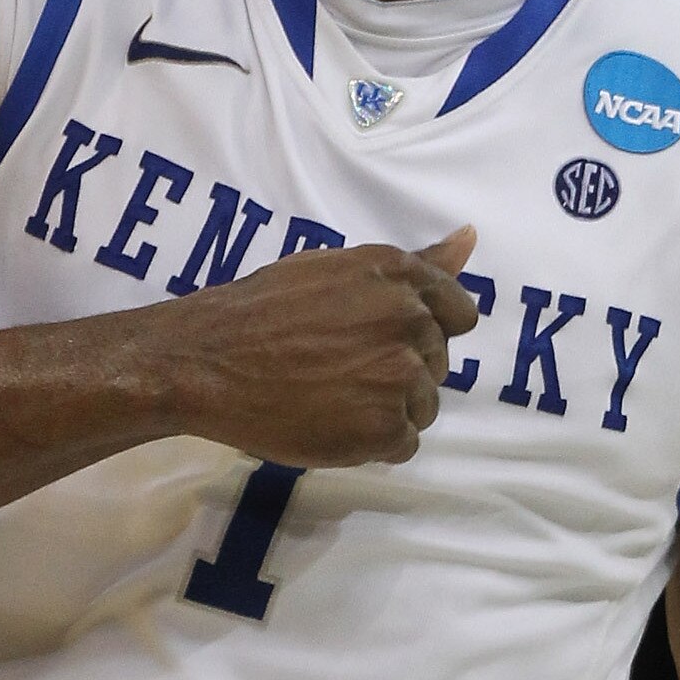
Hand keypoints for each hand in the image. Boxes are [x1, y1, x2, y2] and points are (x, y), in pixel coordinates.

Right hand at [155, 227, 481, 465]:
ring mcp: (400, 375)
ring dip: (387, 408)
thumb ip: (412, 264)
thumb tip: (471, 237)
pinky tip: (330, 422)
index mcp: (399, 275)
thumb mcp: (339, 267)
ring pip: (423, 405)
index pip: (458, 312)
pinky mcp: (385, 427)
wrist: (208, 359)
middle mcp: (410, 319)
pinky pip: (404, 443)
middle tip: (338, 367)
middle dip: (399, 369)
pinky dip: (372, 442)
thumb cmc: (262, 308)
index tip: (387, 341)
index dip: (424, 332)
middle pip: (437, 362)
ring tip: (331, 396)